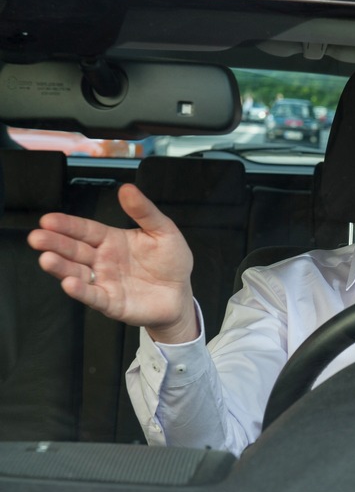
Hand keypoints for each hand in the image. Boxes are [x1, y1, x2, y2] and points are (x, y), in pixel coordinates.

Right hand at [27, 183, 197, 343]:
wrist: (180, 293)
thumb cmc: (171, 261)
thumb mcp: (164, 231)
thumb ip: (144, 211)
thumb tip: (127, 188)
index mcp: (112, 240)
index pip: (85, 230)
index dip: (67, 225)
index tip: (48, 219)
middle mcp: (103, 260)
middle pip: (74, 250)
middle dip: (55, 243)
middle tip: (37, 237)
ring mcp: (105, 282)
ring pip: (77, 273)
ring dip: (61, 267)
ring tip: (47, 259)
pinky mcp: (112, 302)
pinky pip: (94, 296)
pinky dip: (82, 291)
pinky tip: (70, 284)